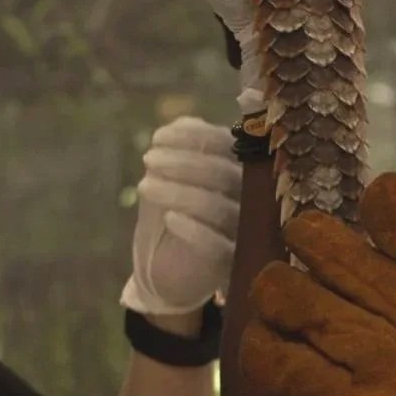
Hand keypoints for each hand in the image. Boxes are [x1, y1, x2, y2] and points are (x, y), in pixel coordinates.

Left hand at [121, 116, 241, 315]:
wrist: (171, 271)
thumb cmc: (177, 215)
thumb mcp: (175, 181)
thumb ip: (185, 150)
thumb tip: (183, 123)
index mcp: (241, 171)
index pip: (228, 146)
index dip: (194, 136)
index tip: (157, 137)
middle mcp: (250, 199)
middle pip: (224, 174)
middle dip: (183, 163)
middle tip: (148, 159)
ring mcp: (244, 232)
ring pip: (218, 208)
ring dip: (179, 192)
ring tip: (144, 186)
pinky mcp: (232, 263)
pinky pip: (218, 246)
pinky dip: (193, 229)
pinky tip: (169, 218)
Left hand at [240, 172, 395, 395]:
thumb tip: (379, 196)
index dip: (394, 212)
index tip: (372, 196)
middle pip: (349, 262)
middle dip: (312, 238)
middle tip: (301, 237)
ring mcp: (386, 374)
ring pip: (302, 303)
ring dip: (278, 290)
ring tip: (278, 292)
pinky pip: (282, 361)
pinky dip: (264, 344)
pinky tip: (267, 340)